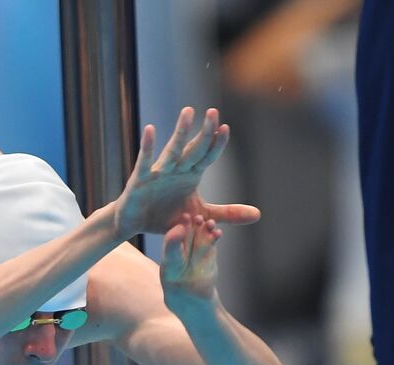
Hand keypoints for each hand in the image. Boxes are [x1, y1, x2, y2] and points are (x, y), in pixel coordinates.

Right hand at [113, 107, 261, 239]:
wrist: (135, 223)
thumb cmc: (166, 214)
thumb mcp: (200, 215)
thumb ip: (227, 213)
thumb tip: (258, 214)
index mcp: (191, 174)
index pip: (208, 156)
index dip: (217, 144)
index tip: (225, 128)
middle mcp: (177, 169)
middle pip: (194, 149)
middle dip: (204, 132)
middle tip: (213, 111)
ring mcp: (158, 172)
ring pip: (172, 151)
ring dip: (181, 133)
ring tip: (188, 112)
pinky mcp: (140, 179)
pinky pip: (145, 161)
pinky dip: (148, 146)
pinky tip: (150, 129)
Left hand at [160, 213, 222, 304]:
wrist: (189, 294)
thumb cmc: (174, 279)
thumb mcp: (171, 262)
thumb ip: (172, 245)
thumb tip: (179, 228)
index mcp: (170, 242)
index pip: (176, 229)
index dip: (181, 223)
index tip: (185, 216)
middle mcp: (182, 240)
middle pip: (190, 228)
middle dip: (195, 223)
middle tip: (199, 218)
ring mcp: (196, 243)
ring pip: (202, 232)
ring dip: (206, 227)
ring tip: (210, 223)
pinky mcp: (208, 248)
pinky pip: (211, 239)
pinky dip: (214, 236)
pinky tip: (218, 233)